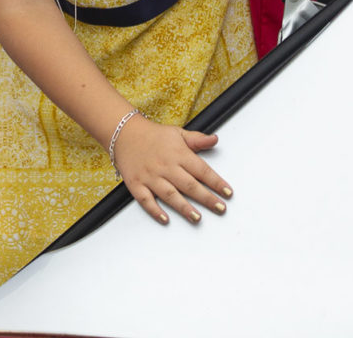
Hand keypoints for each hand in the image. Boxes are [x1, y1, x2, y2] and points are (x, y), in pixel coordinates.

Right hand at [113, 113, 232, 224]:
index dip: (216, 182)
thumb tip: (215, 140)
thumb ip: (197, 139)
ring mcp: (150, 176)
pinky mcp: (136, 184)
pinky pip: (146, 200)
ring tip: (197, 217)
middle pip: (189, 185)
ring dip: (184, 207)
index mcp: (178, 154)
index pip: (201, 169)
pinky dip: (155, 210)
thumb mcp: (177, 133)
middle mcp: (165, 166)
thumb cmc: (153, 135)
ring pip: (170, 195)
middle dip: (206, 198)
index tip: (228, 192)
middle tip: (220, 208)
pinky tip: (165, 219)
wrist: (124, 133)